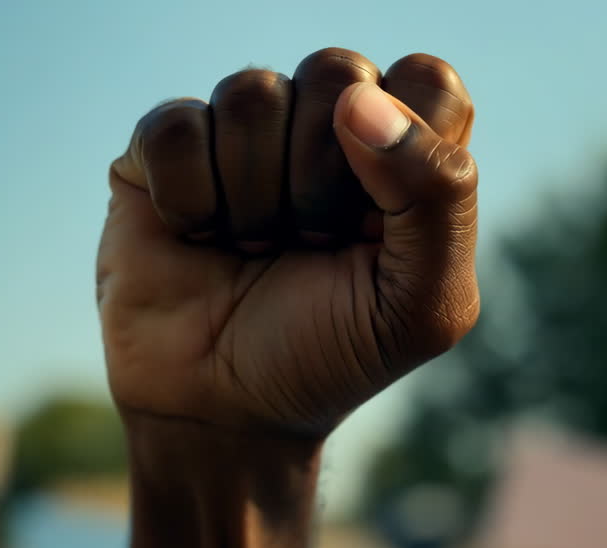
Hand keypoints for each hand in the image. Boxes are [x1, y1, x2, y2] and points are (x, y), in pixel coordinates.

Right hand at [98, 48, 478, 436]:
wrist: (221, 413)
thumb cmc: (328, 357)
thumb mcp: (422, 307)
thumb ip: (439, 198)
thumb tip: (362, 102)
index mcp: (403, 155)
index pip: (427, 82)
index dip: (405, 143)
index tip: (377, 224)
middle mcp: (326, 127)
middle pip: (338, 74)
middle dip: (323, 182)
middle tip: (310, 245)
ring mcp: (243, 132)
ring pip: (253, 93)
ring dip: (254, 199)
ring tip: (252, 250)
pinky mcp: (166, 148)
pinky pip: (177, 128)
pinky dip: (189, 200)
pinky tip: (196, 238)